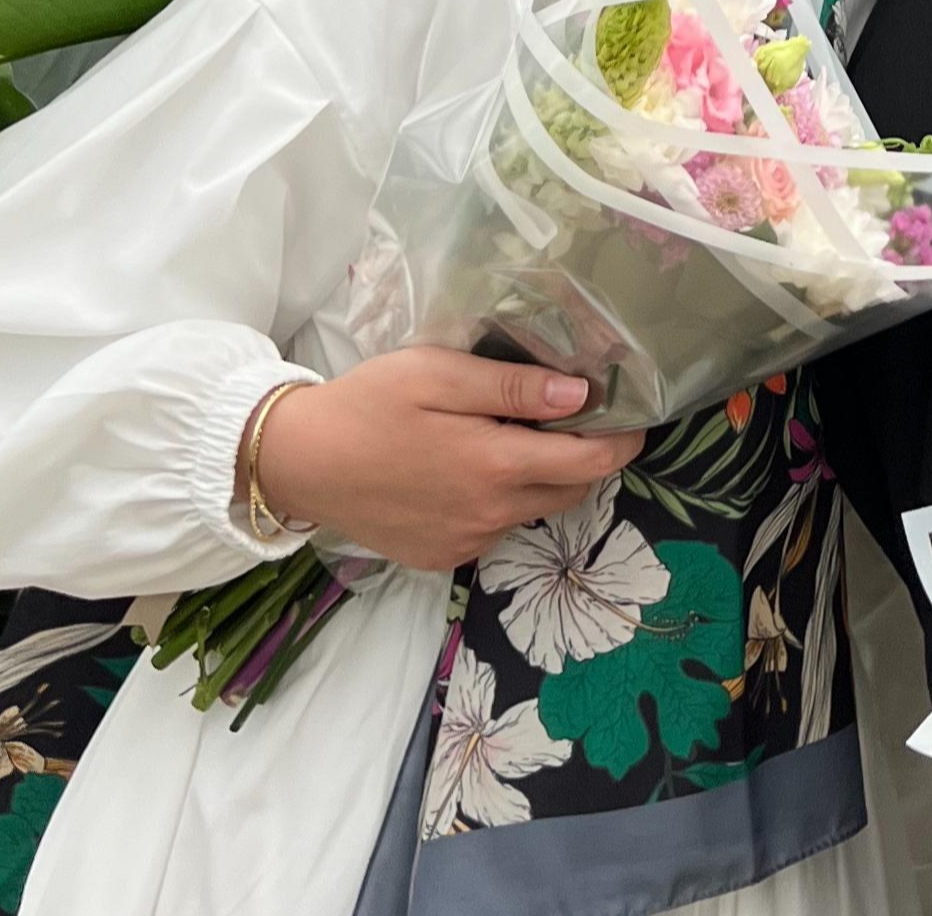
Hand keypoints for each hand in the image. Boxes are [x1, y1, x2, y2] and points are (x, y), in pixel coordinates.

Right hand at [251, 349, 645, 569]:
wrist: (296, 463)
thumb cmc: (367, 406)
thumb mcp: (438, 375)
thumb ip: (513, 388)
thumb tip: (581, 393)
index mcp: (496, 466)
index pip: (593, 463)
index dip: (623, 441)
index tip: (634, 418)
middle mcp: (491, 514)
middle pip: (572, 491)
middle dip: (586, 460)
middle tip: (571, 422)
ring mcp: (467, 541)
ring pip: (534, 512)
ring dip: (539, 481)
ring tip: (510, 441)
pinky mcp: (442, 556)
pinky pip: (495, 530)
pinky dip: (499, 503)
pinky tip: (465, 472)